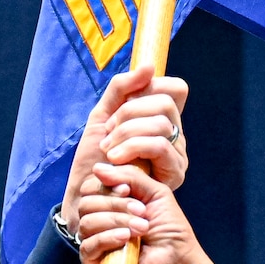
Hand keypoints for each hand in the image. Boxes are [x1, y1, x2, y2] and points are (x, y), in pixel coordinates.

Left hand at [61, 66, 189, 232]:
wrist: (86, 198)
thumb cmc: (94, 160)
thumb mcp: (102, 117)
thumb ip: (122, 89)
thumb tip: (150, 66)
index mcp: (162, 120)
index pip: (175, 89)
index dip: (149, 88)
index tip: (120, 107)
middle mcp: (175, 136)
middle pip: (165, 103)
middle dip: (129, 113)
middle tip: (108, 134)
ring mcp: (178, 155)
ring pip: (161, 123)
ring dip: (127, 132)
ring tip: (109, 151)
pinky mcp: (175, 174)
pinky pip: (159, 145)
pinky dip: (132, 146)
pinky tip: (115, 160)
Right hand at [75, 163, 231, 263]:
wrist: (179, 263)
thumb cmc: (171, 231)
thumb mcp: (155, 193)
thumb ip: (130, 176)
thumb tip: (97, 168)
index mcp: (111, 205)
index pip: (91, 188)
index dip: (106, 186)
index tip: (129, 190)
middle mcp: (101, 223)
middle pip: (86, 203)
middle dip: (115, 204)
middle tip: (142, 212)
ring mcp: (96, 244)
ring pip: (86, 223)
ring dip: (116, 221)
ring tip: (141, 228)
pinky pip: (86, 246)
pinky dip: (107, 238)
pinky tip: (126, 239)